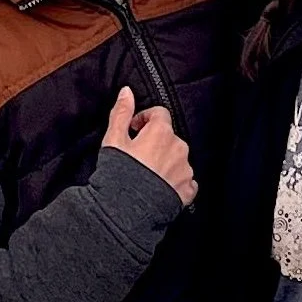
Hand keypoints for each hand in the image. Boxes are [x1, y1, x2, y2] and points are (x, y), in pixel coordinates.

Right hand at [103, 85, 195, 205]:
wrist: (125, 210)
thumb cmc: (118, 174)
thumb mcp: (114, 140)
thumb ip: (121, 112)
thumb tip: (127, 91)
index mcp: (162, 132)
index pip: (160, 113)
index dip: (145, 119)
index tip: (134, 129)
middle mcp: (179, 148)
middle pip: (169, 137)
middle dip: (155, 142)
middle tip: (137, 155)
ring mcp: (186, 170)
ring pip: (178, 158)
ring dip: (165, 161)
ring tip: (146, 174)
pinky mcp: (188, 190)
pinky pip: (185, 180)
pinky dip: (174, 181)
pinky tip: (159, 187)